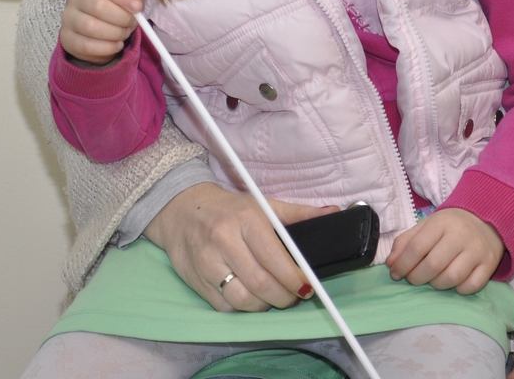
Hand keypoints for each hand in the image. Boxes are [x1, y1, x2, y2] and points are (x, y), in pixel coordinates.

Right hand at [59, 0, 145, 64]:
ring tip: (124, 34)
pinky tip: (116, 45)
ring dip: (114, 33)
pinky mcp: (67, 38)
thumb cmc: (114, 12)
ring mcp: (68, 18)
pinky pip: (86, 45)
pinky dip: (107, 47)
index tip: (137, 7)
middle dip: (121, 17)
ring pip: (90, 26)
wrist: (97, 37)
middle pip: (97, 5)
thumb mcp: (127, 1)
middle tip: (131, 23)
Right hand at [143, 182, 335, 311]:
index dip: (294, 278)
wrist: (181, 209)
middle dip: (284, 297)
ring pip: (242, 299)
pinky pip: (224, 306)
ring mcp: (207, 262)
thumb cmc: (229, 209)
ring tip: (271, 297)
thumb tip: (333, 214)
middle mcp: (224, 240)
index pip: (274, 257)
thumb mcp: (263, 204)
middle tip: (293, 296)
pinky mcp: (195, 280)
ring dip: (263, 305)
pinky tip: (249, 296)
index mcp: (245, 220)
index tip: (307, 287)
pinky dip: (241, 307)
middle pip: (260, 283)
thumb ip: (298, 214)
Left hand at [385, 207, 502, 294]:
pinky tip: (453, 283)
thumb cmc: (451, 225)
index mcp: (441, 222)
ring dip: (436, 285)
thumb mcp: (427, 226)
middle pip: (433, 265)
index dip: (403, 264)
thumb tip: (391, 263)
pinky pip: (472, 286)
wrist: (487, 219)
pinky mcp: (489, 264)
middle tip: (412, 279)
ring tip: (432, 280)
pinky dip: (459, 289)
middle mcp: (461, 235)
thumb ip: (406, 242)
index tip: (395, 273)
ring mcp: (477, 250)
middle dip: (416, 277)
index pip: (417, 247)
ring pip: (452, 278)